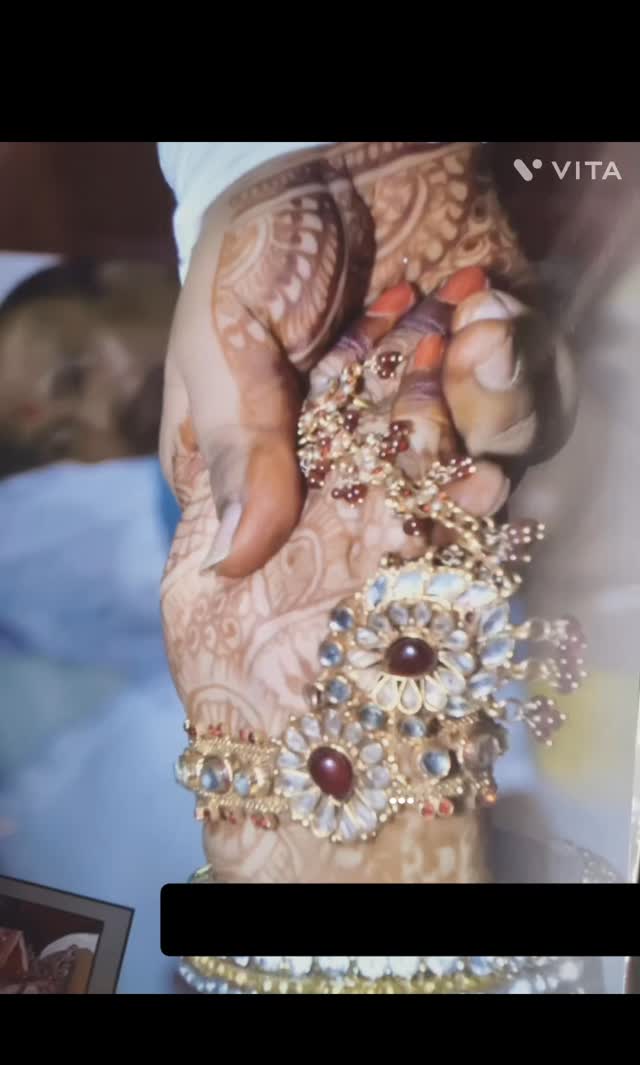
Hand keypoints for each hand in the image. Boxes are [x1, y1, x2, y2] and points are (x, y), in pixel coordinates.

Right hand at [160, 141, 573, 578]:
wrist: (330, 150)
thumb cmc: (253, 250)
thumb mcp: (224, 346)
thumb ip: (237, 445)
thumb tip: (230, 561)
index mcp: (285, 466)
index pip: (324, 545)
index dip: (363, 546)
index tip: (393, 531)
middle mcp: (362, 455)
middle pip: (419, 519)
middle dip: (444, 486)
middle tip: (466, 465)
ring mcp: (430, 414)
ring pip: (483, 470)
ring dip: (488, 411)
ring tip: (470, 332)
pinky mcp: (487, 372)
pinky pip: (527, 406)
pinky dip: (517, 363)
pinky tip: (485, 308)